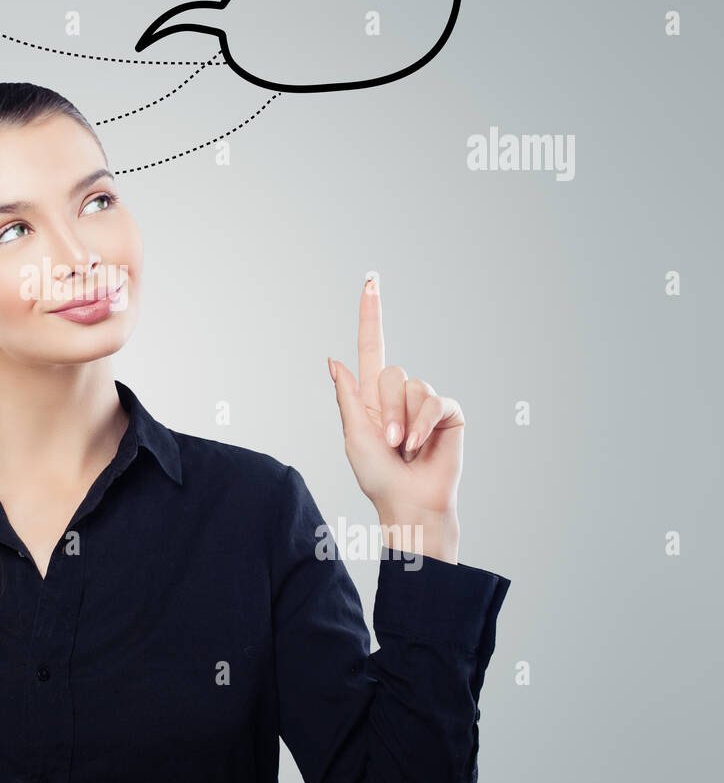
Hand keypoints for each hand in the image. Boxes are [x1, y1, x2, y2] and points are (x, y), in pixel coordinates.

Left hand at [328, 273, 463, 563]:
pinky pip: (435, 401)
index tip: (371, 280)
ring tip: (402, 448)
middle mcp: (399, 395)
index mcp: (372, 396)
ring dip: (404, 421)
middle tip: (386, 442)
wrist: (408, 502)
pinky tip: (420, 443)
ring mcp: (425, 403)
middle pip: (392, 370)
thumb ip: (348, 396)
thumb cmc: (377, 476)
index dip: (371, 314)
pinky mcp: (447, 414)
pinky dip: (423, 422)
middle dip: (386, 409)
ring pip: (413, 385)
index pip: (372, 346)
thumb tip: (334, 360)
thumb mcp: (353, 435)